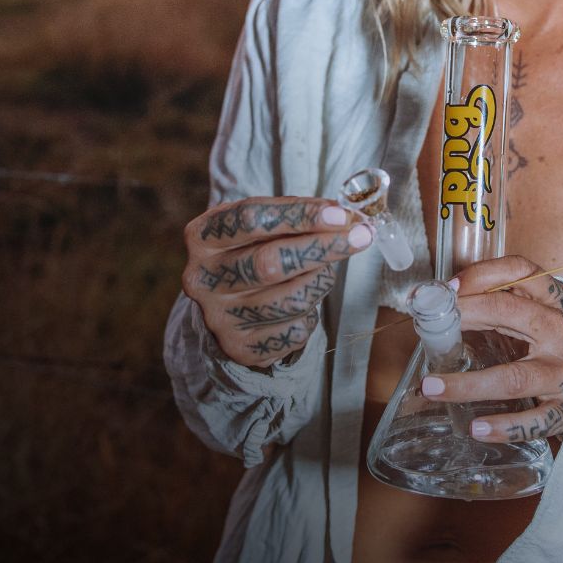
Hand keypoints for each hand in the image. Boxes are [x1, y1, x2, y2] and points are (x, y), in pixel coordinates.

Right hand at [182, 196, 373, 368]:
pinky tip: (306, 300)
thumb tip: (345, 217)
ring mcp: (220, 318)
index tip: (341, 214)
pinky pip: (295, 329)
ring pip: (291, 299)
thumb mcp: (258, 226)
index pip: (250, 219)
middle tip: (361, 237)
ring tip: (327, 268)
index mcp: (201, 237)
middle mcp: (203, 279)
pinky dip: (312, 312)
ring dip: (322, 280)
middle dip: (324, 248)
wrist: (227, 305)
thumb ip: (293, 215)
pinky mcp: (241, 348)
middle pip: (271, 263)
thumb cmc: (251, 251)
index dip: (299, 215)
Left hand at [420, 256, 562, 442]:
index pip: (520, 272)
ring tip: (432, 388)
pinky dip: (503, 427)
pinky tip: (476, 428)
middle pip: (509, 314)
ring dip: (469, 384)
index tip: (448, 288)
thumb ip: (504, 305)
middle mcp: (562, 332)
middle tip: (430, 328)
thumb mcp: (544, 315)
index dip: (481, 275)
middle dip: (465, 316)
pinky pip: (534, 421)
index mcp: (556, 302)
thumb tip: (444, 300)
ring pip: (514, 377)